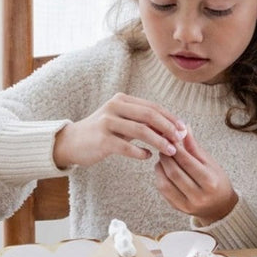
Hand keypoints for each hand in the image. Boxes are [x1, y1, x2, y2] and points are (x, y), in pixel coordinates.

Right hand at [53, 95, 185, 168]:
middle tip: (180, 140)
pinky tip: (148, 157)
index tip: (184, 129)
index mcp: (122, 100)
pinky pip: (126, 147)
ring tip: (170, 151)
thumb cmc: (103, 132)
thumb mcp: (121, 121)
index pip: (152, 106)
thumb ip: (141, 121)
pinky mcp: (102, 139)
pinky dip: (140, 152)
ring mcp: (107, 122)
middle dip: (168, 128)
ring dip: (159, 142)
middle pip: (149, 115)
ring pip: (140, 130)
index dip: (170, 117)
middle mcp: (114, 107)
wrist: (72, 142)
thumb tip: (171, 128)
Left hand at [154, 126, 237, 224]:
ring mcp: (188, 204)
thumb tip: (184, 128)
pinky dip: (160, 178)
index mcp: (210, 181)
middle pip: (174, 172)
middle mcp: (199, 195)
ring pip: (165, 183)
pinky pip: (163, 192)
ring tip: (163, 158)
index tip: (170, 138)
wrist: (220, 206)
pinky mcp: (178, 208)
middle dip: (165, 157)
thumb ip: (194, 147)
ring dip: (160, 167)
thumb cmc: (217, 181)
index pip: (187, 161)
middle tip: (163, 146)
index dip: (175, 148)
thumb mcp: (210, 162)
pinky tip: (163, 170)